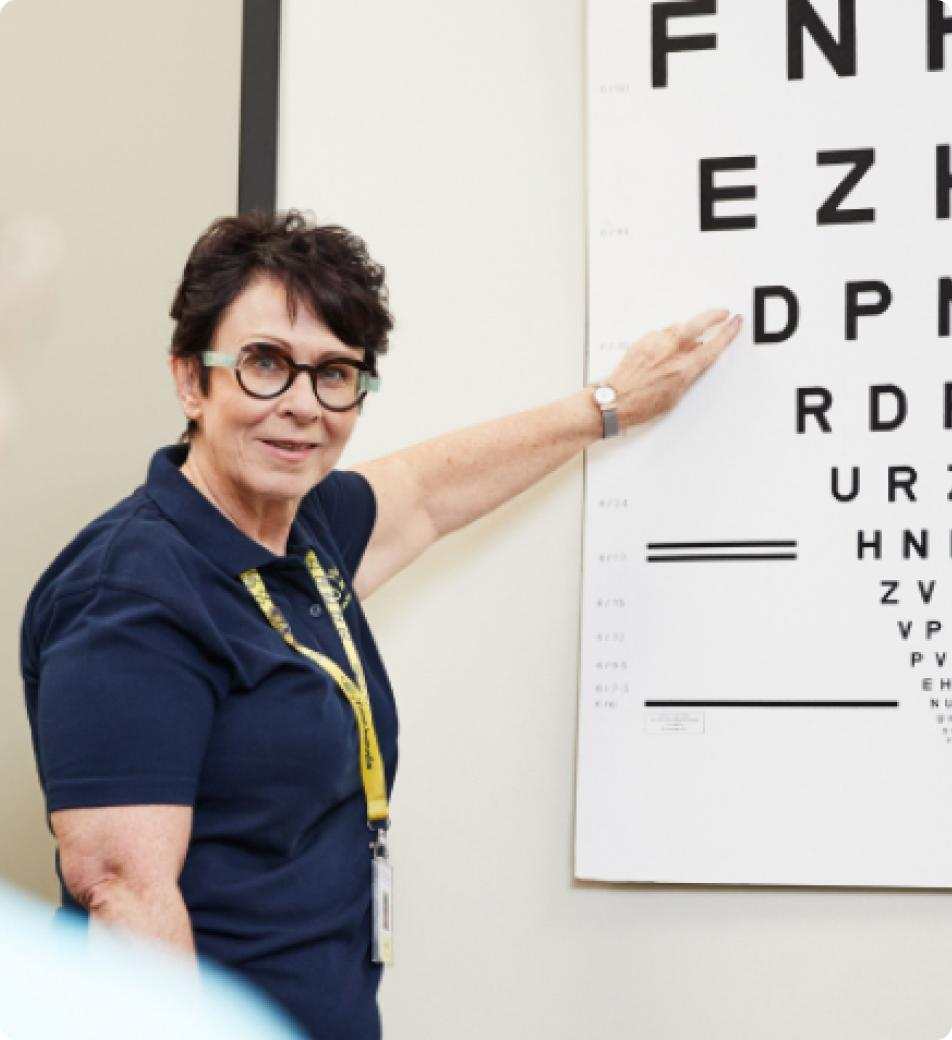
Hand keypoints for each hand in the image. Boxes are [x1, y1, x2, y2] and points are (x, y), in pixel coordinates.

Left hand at [606, 308, 741, 430]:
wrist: (615, 401)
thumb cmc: (642, 405)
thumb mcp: (675, 395)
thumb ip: (688, 371)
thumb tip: (697, 353)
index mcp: (682, 369)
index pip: (712, 346)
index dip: (727, 333)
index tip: (735, 323)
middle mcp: (669, 353)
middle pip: (697, 324)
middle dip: (713, 316)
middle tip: (722, 313)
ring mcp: (654, 344)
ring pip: (677, 327)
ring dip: (686, 329)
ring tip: (688, 338)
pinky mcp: (642, 341)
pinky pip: (660, 334)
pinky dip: (666, 338)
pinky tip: (664, 348)